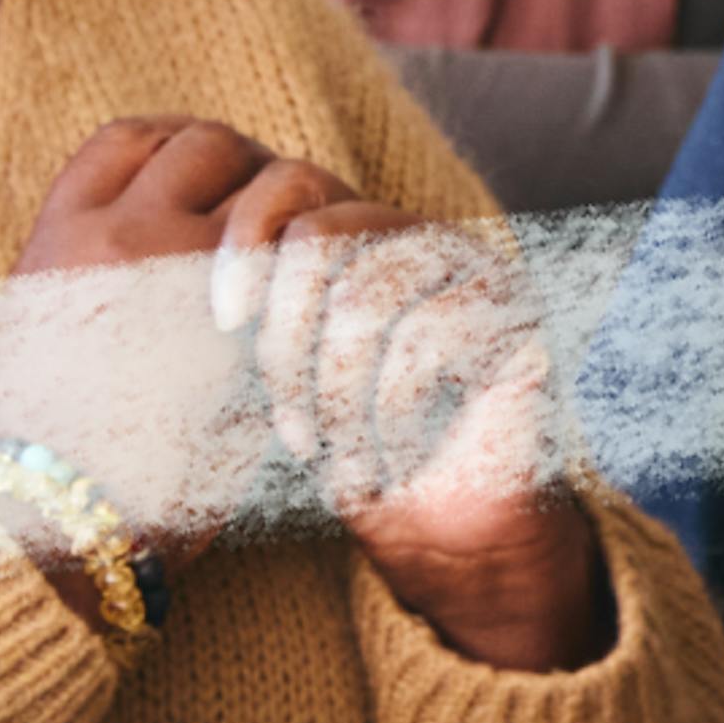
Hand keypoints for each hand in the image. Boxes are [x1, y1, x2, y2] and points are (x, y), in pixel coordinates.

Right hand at [0, 116, 286, 567]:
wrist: (76, 529)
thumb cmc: (56, 454)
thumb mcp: (44, 338)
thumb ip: (92, 273)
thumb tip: (169, 236)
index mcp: (62, 239)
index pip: (132, 138)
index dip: (173, 147)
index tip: (202, 179)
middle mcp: (125, 236)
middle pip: (210, 143)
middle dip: (247, 167)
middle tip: (274, 213)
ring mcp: (194, 270)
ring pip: (273, 180)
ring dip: (297, 203)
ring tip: (306, 251)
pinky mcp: (259, 316)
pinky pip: (314, 240)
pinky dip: (328, 248)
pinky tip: (328, 284)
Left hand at [213, 163, 608, 672]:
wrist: (443, 534)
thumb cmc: (357, 456)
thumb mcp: (288, 384)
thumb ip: (262, 319)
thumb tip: (204, 285)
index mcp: (365, 237)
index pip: (295, 188)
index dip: (248, 243)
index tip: (223, 320)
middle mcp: (425, 237)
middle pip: (320, 241)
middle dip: (286, 346)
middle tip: (294, 430)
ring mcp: (478, 269)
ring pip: (364, 297)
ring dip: (336, 398)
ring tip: (341, 455)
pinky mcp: (520, 316)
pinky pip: (425, 341)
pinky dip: (390, 416)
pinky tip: (393, 456)